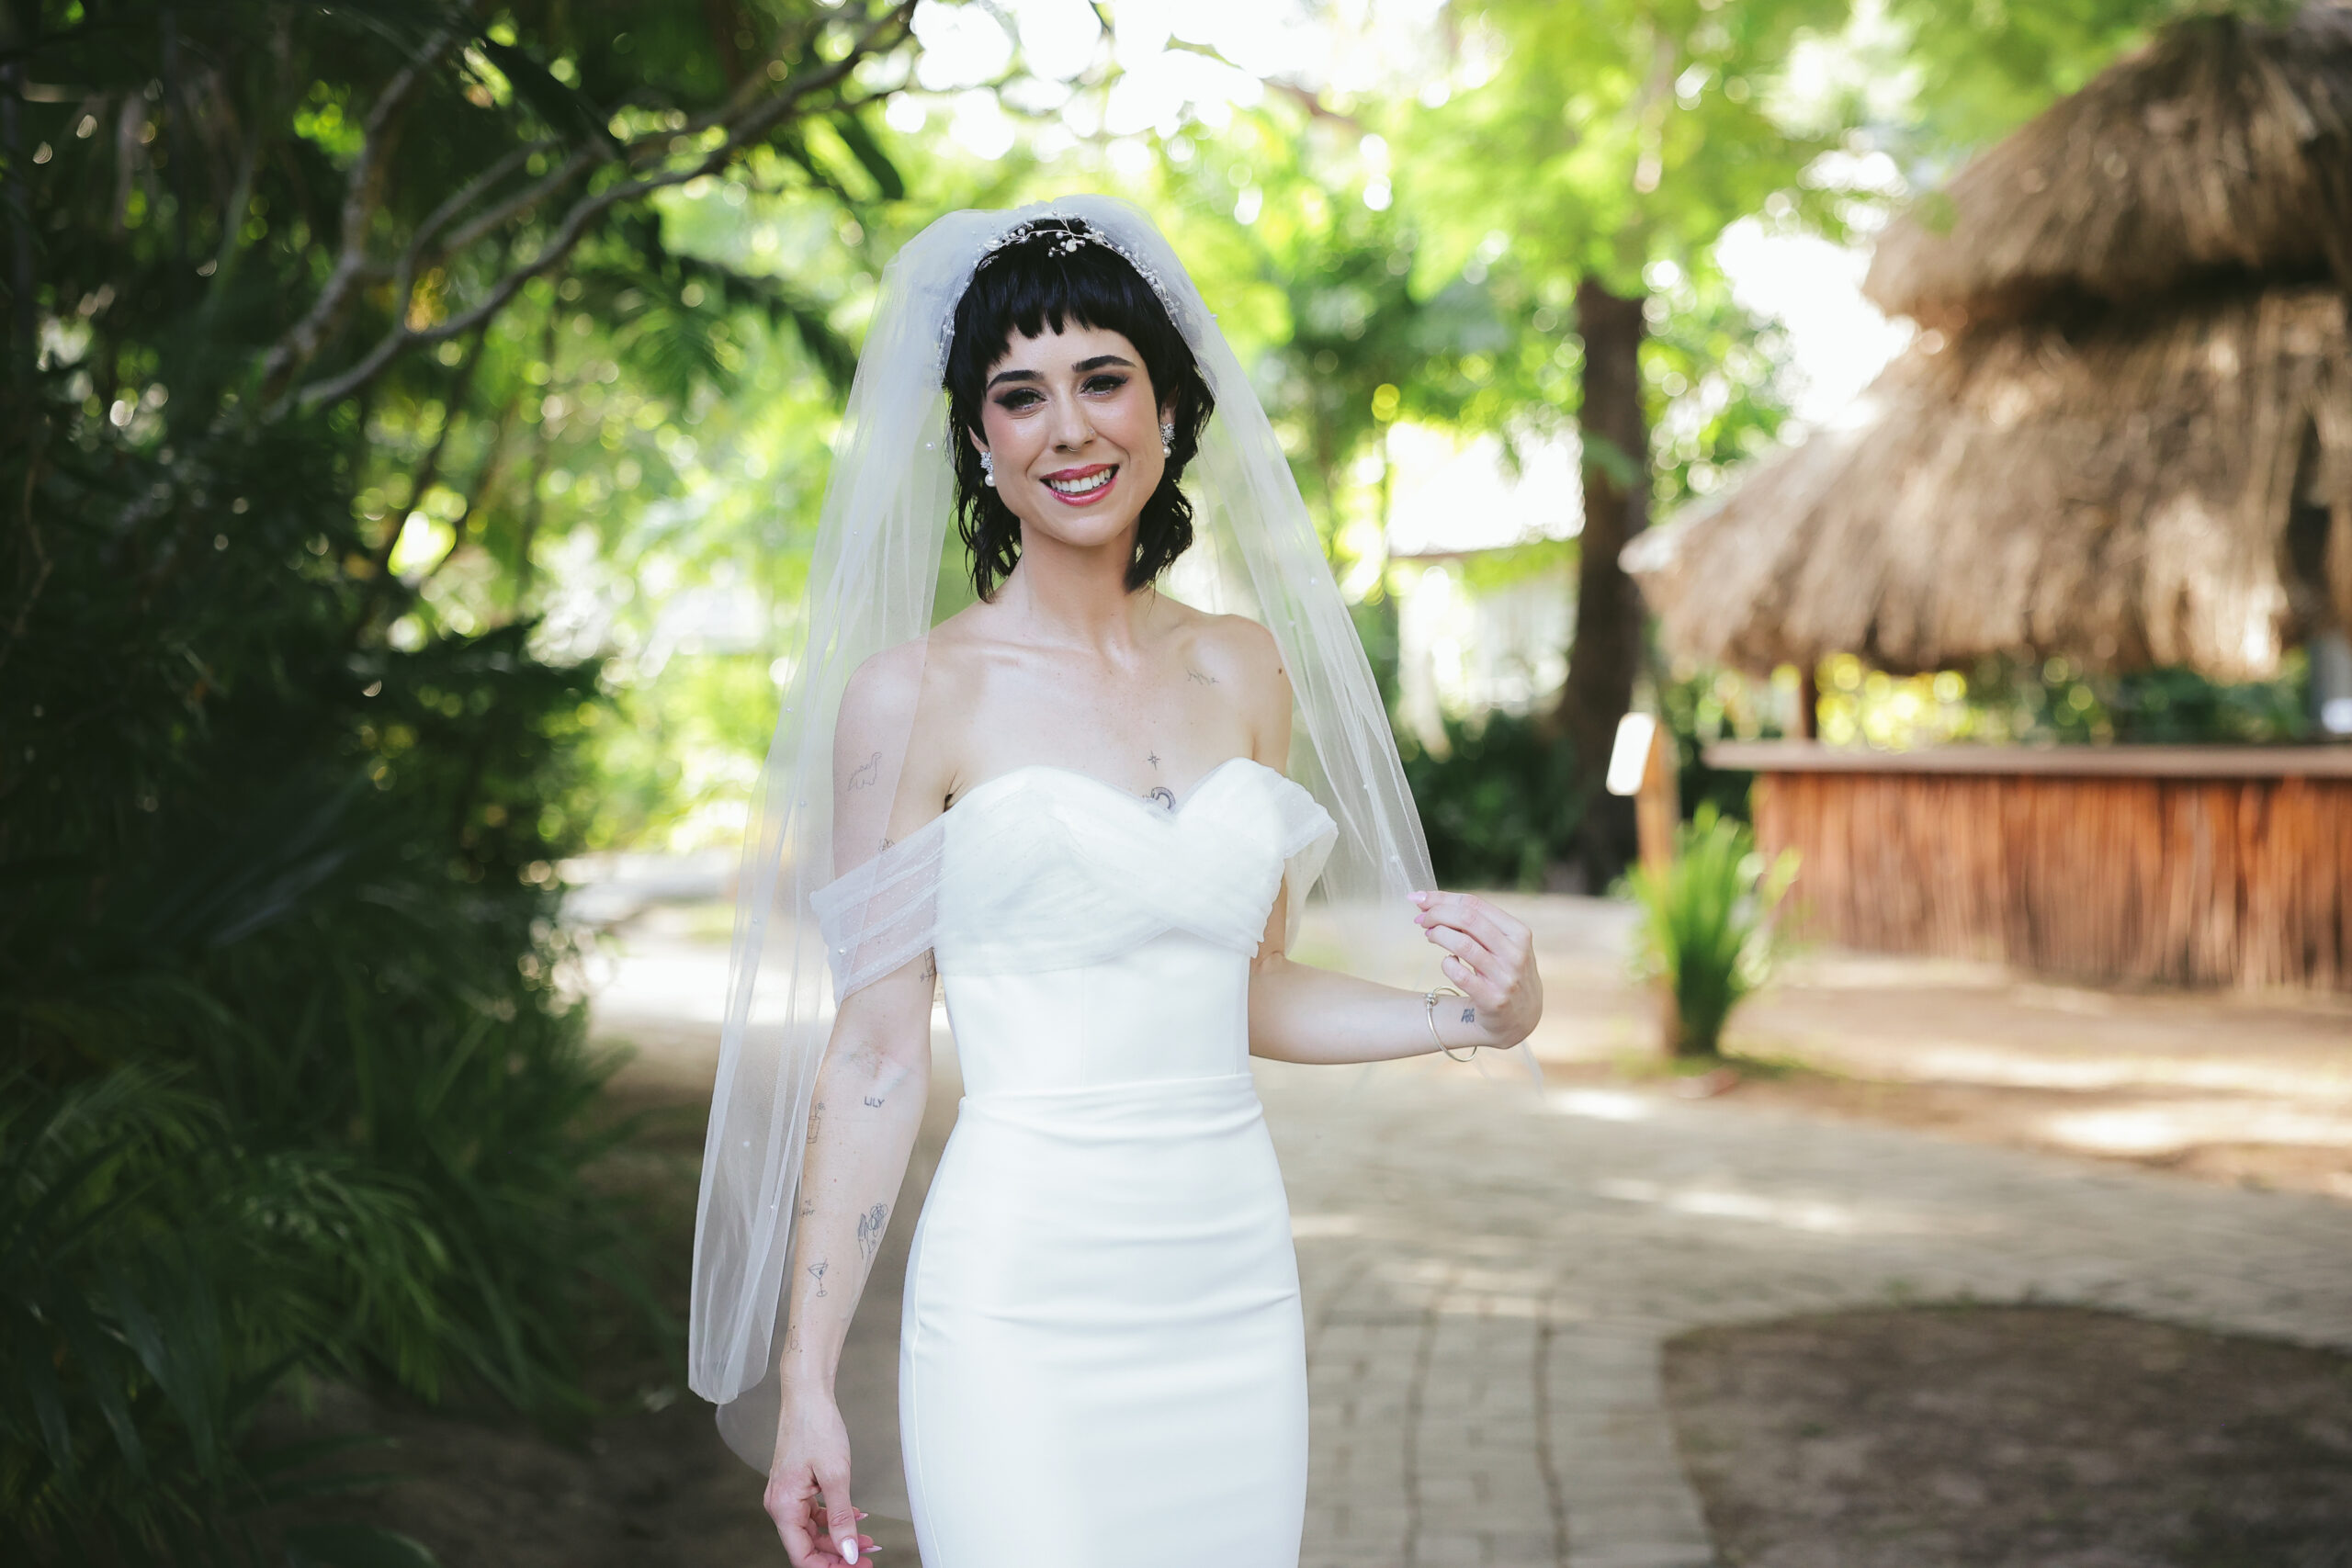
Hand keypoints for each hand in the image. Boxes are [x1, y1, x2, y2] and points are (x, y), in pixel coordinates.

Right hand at [766, 1390, 879, 1564]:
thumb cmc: (816, 1427)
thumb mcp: (836, 1476)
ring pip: (812, 1530)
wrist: (807, 1396)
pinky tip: (855, 1515)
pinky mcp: (795, 1486)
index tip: (857, 1567)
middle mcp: (779, 1505)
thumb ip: (841, 1518)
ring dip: (839, 1535)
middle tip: (868, 1555)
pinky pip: (813, 1512)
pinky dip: (833, 1517)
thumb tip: (848, 1552)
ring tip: (866, 1538)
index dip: (830, 1567)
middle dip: (839, 1553)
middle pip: (808, 1545)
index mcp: (783, 1507)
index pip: (802, 1556)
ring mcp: (786, 1495)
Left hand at [1409, 890, 1541, 1049]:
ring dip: (1438, 935)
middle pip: (1467, 919)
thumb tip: (1427, 902)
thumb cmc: (1503, 970)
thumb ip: (1473, 924)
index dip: (1442, 898)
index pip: (1474, 904)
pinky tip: (1448, 962)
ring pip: (1462, 944)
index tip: (1419, 899)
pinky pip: (1460, 975)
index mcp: (1518, 932)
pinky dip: (1447, 964)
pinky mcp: (1493, 1000)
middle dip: (1436, 914)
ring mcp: (1506, 978)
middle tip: (1421, 919)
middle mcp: (1515, 953)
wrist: (1520, 1017)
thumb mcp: (1500, 944)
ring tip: (1429, 936)